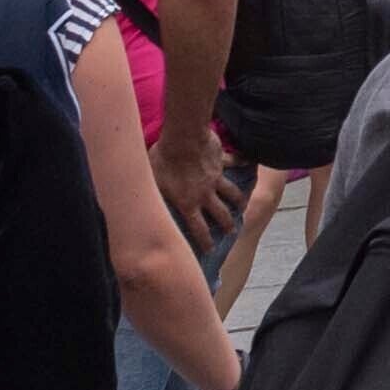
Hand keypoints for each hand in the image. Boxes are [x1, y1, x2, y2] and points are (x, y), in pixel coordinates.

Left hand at [158, 124, 237, 246]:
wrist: (183, 139)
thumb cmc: (164, 161)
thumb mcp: (152, 184)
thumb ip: (153, 198)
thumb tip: (142, 209)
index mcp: (188, 203)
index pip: (198, 228)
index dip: (205, 241)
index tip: (211, 250)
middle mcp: (205, 194)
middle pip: (220, 214)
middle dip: (227, 225)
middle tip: (232, 231)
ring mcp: (216, 177)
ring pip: (232, 193)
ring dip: (238, 200)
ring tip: (242, 205)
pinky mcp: (221, 160)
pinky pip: (234, 161)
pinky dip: (242, 162)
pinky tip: (248, 162)